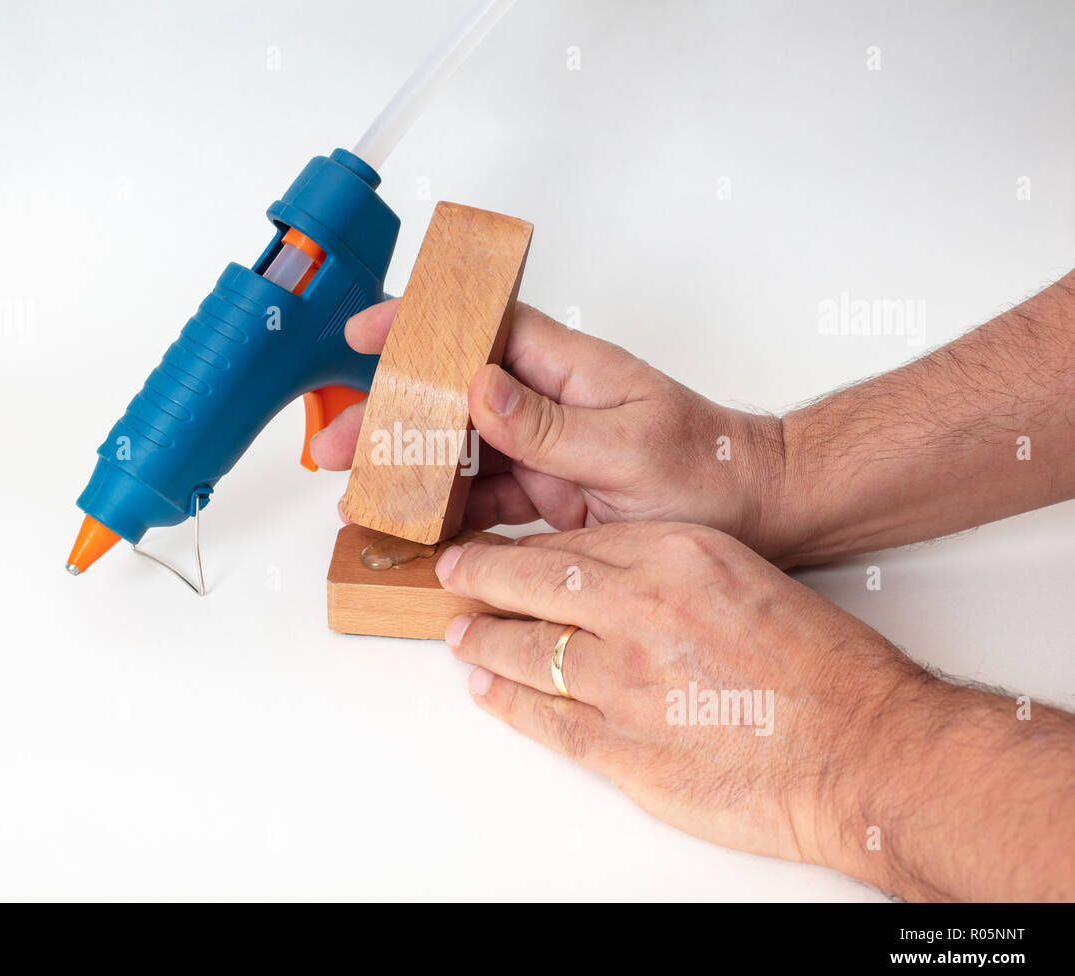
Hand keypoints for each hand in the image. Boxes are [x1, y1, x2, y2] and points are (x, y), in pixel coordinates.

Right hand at [311, 300, 791, 557]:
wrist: (757, 514)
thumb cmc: (711, 469)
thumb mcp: (630, 447)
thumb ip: (552, 424)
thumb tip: (480, 388)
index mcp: (568, 368)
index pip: (481, 328)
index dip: (419, 325)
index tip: (364, 331)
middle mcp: (549, 403)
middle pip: (451, 396)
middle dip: (391, 416)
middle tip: (339, 446)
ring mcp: (546, 449)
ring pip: (460, 452)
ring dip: (410, 472)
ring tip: (363, 498)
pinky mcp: (550, 493)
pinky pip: (486, 500)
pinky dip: (449, 516)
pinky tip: (416, 530)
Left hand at [434, 520, 936, 884]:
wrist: (865, 752)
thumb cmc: (825, 670)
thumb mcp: (743, 577)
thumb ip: (668, 569)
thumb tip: (602, 573)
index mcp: (677, 556)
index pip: (572, 545)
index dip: (522, 549)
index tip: (498, 549)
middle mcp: (641, 610)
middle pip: (532, 585)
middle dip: (480, 578)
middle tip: (453, 574)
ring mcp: (625, 683)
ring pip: (526, 652)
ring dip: (484, 641)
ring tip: (462, 634)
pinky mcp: (623, 749)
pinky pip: (543, 719)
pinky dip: (507, 702)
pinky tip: (487, 689)